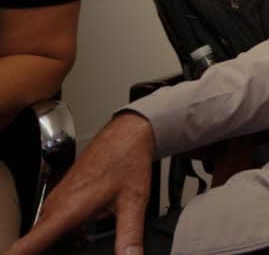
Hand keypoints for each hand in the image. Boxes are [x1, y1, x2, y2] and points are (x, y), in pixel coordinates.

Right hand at [9, 112, 153, 254]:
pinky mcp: (62, 197)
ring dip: (54, 245)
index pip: (25, 246)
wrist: (127, 134)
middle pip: (33, 244)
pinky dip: (63, 235)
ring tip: (80, 244)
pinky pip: (53, 224)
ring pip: (45, 234)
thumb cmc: (127, 160)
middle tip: (76, 246)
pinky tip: (83, 238)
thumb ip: (129, 236)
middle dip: (42, 254)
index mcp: (66, 211)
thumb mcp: (133, 203)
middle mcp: (55, 206)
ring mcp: (57, 201)